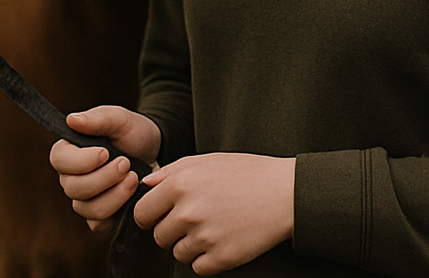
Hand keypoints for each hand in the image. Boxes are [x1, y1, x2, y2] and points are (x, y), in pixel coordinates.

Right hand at [49, 106, 161, 231]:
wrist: (156, 153)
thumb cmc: (133, 133)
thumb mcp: (120, 119)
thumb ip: (97, 118)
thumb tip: (71, 120)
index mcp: (69, 151)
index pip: (59, 160)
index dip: (81, 161)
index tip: (105, 153)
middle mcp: (71, 178)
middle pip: (73, 188)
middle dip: (104, 177)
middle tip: (127, 163)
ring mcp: (84, 200)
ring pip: (88, 208)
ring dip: (115, 194)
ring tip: (135, 178)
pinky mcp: (100, 218)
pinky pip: (100, 223)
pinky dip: (119, 209)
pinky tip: (133, 194)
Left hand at [134, 153, 293, 275]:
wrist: (285, 193)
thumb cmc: (247, 173)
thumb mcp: (207, 161)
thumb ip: (171, 171)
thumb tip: (145, 185)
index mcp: (179, 185)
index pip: (142, 213)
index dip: (151, 216)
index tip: (161, 216)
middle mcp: (188, 212)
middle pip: (159, 236)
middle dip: (172, 231)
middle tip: (194, 220)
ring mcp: (205, 237)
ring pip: (178, 253)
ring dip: (190, 245)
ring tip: (212, 228)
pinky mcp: (222, 257)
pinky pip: (198, 268)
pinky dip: (206, 259)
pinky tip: (221, 241)